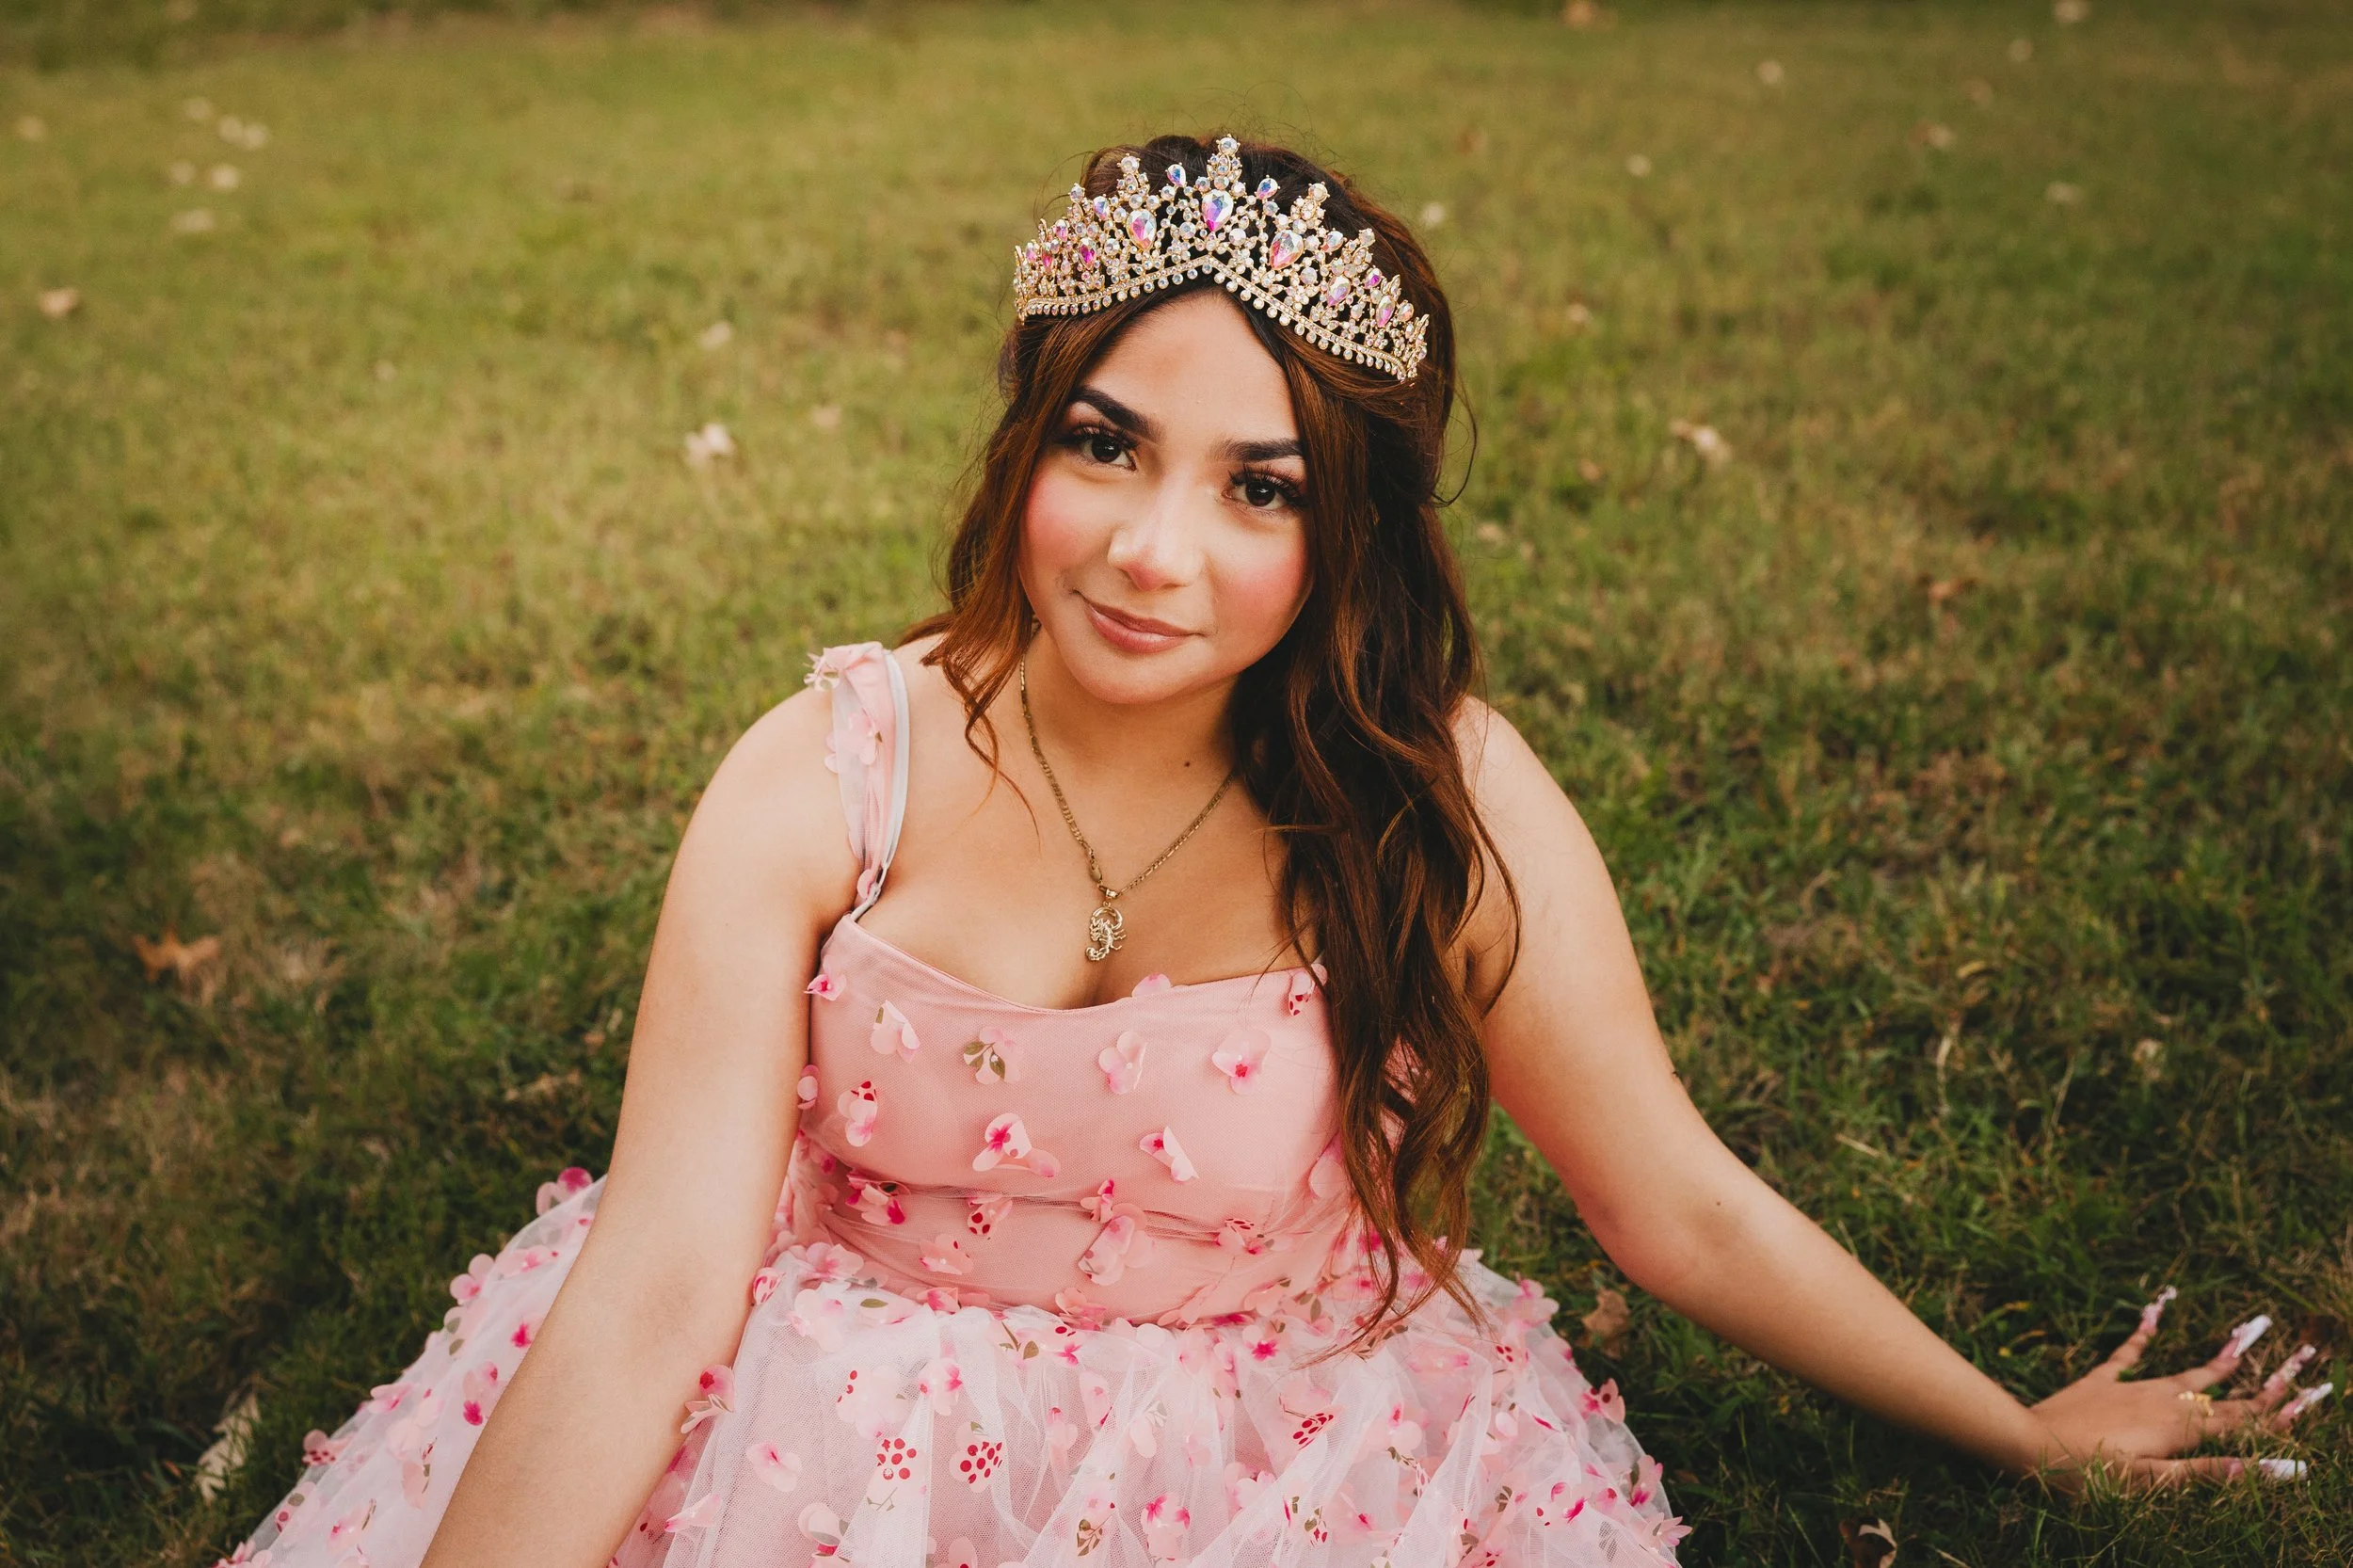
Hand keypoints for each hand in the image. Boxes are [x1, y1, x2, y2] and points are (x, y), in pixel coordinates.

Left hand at [2025, 1289, 2330, 1490]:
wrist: (2026, 1443)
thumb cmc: (2089, 1474)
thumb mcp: (2152, 1483)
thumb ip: (2207, 1473)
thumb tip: (2263, 1468)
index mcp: (2179, 1430)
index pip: (2239, 1420)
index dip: (2276, 1409)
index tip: (2308, 1391)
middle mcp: (2162, 1402)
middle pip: (2221, 1391)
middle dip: (2261, 1378)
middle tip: (2300, 1355)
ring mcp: (2130, 1389)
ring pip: (2184, 1371)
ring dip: (2218, 1357)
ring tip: (2245, 1335)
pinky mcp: (2099, 1383)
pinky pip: (2126, 1355)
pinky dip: (2143, 1334)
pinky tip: (2155, 1312)